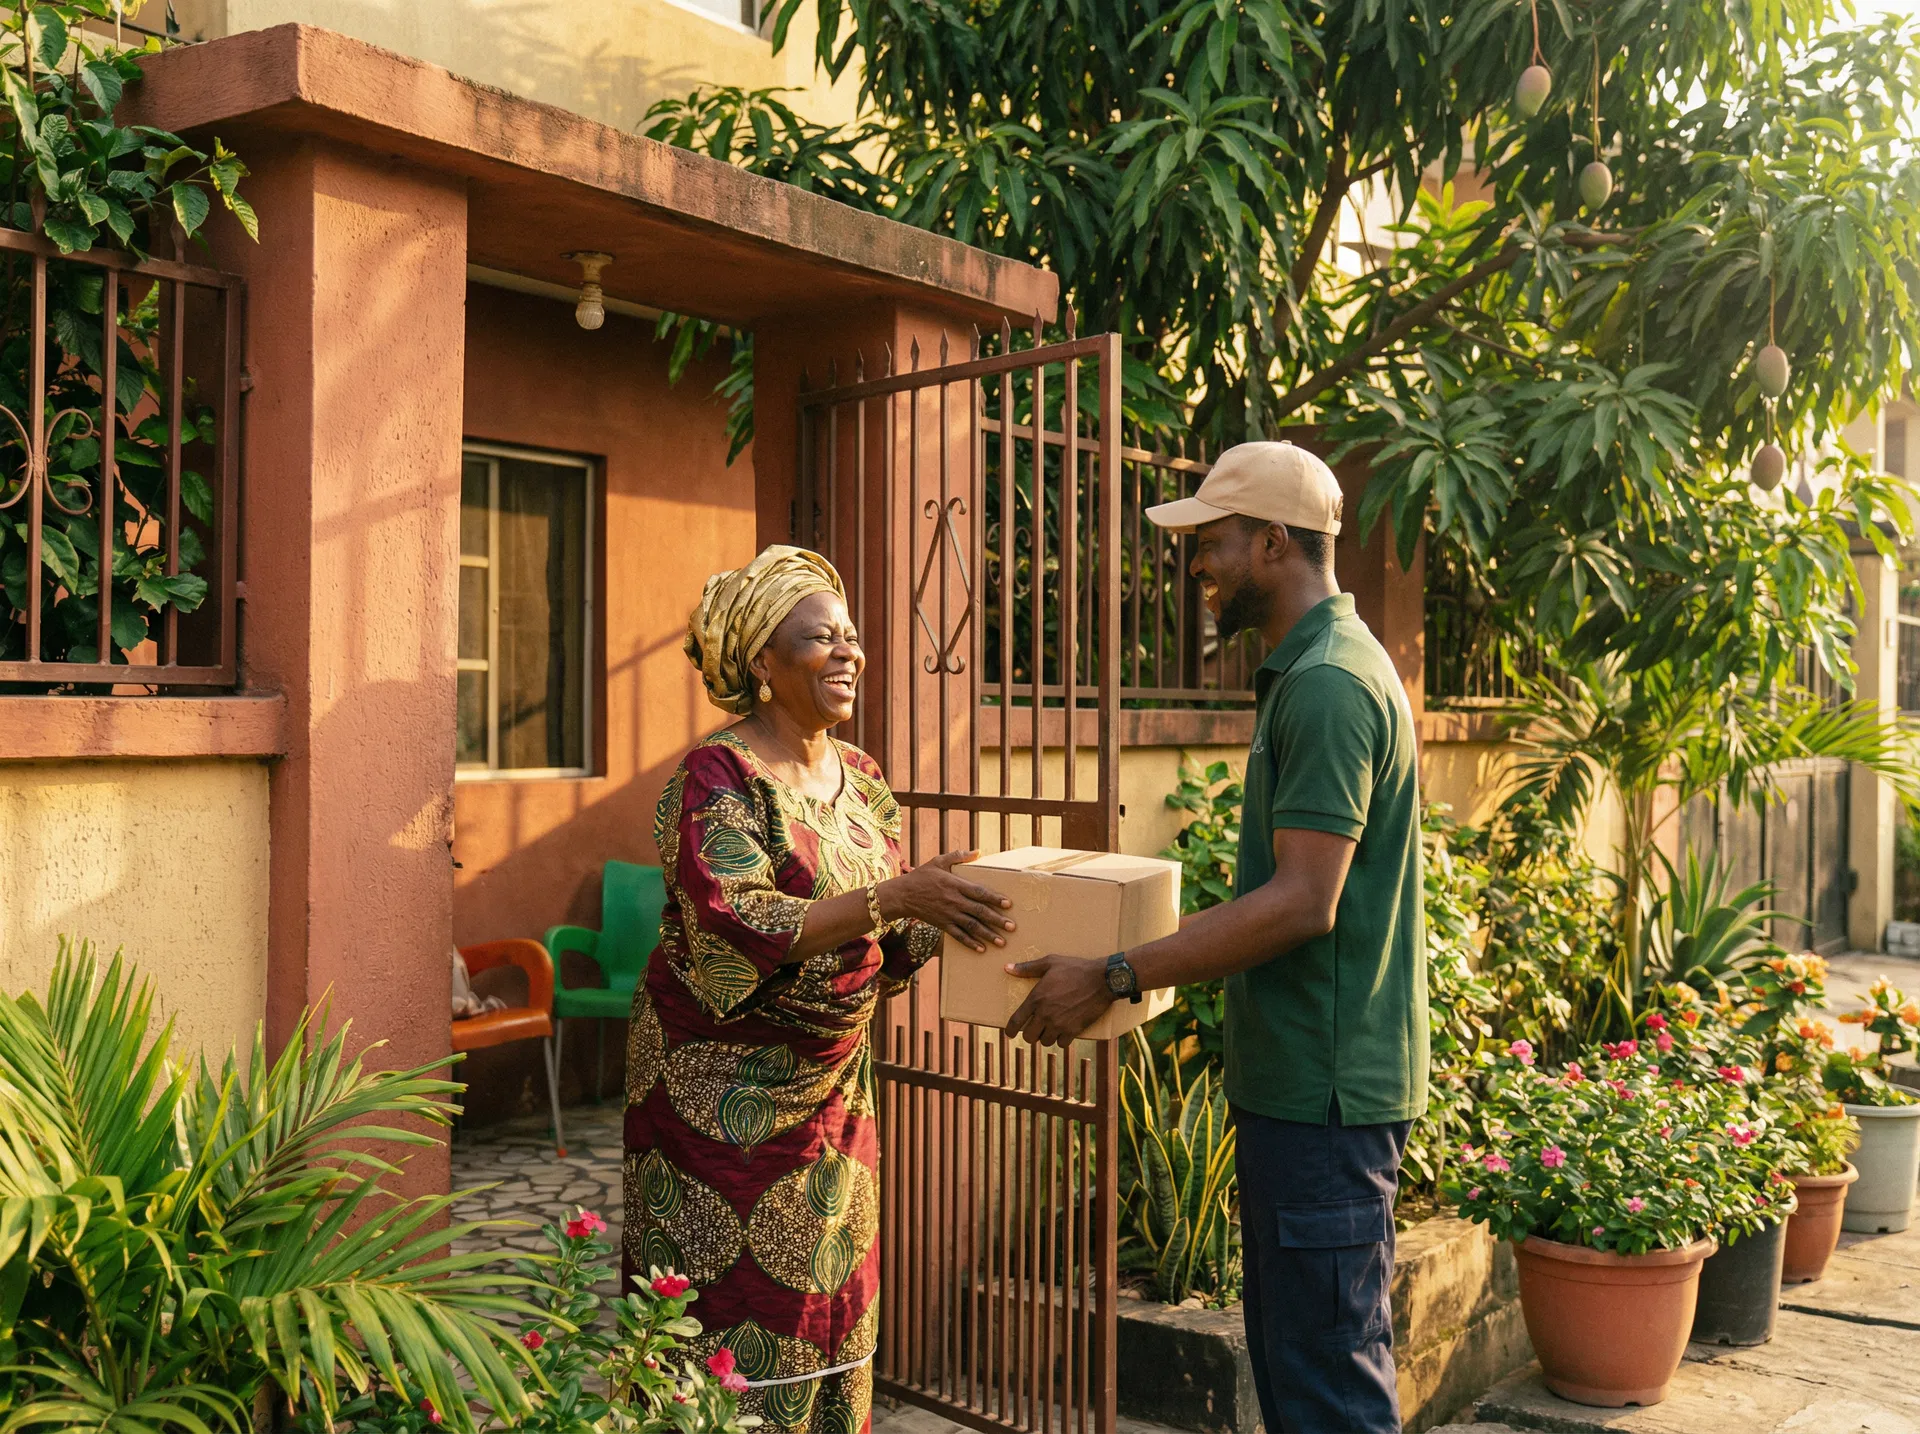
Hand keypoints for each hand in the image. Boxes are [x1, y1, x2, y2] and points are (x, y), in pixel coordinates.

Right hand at [880, 850, 1015, 952]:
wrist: (902, 895)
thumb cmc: (921, 876)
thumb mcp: (939, 861)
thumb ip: (959, 856)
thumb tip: (979, 852)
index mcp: (955, 884)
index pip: (979, 892)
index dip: (995, 898)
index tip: (1009, 904)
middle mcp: (954, 901)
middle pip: (979, 911)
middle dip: (997, 920)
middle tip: (1012, 927)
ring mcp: (948, 914)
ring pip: (971, 926)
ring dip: (988, 934)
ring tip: (1002, 941)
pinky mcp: (942, 924)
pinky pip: (958, 936)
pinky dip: (970, 943)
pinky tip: (981, 949)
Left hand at [1002, 955, 1112, 1046]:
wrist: (1102, 979)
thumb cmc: (1075, 969)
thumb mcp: (1050, 963)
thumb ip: (1027, 968)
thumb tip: (1007, 968)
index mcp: (1036, 998)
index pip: (1016, 1022)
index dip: (1009, 1031)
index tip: (1009, 1033)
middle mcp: (1045, 1014)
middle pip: (1029, 1037)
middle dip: (1030, 1034)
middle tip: (1036, 1028)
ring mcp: (1059, 1024)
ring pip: (1045, 1042)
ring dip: (1046, 1036)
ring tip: (1050, 1029)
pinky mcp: (1073, 1030)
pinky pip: (1061, 1044)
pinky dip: (1061, 1040)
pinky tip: (1064, 1031)